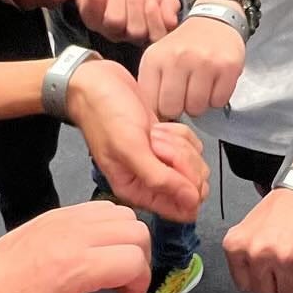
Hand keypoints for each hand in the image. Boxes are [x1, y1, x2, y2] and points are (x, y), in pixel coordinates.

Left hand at [0, 204, 154, 292]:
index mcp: (75, 267)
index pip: (134, 260)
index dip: (140, 284)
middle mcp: (75, 234)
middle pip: (137, 231)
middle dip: (140, 261)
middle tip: (121, 284)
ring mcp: (67, 217)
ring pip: (124, 215)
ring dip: (128, 241)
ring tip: (111, 266)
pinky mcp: (60, 212)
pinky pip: (103, 208)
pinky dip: (111, 227)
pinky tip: (96, 251)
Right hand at [66, 58, 209, 221]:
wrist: (97, 84)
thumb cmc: (104, 115)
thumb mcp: (129, 148)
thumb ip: (159, 178)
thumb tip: (191, 203)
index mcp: (137, 191)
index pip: (181, 208)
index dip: (185, 186)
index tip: (170, 163)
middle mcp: (150, 181)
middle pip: (193, 184)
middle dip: (180, 159)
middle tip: (155, 142)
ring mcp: (160, 162)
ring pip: (195, 164)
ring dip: (178, 143)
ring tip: (152, 132)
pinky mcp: (168, 144)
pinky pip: (192, 145)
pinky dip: (180, 132)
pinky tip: (158, 126)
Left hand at [76, 0, 180, 43]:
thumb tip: (172, 21)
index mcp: (148, 24)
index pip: (156, 37)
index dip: (155, 17)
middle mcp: (128, 31)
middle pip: (136, 32)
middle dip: (136, 2)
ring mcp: (106, 26)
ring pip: (115, 20)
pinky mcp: (88, 15)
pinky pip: (96, 3)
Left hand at [137, 12, 245, 119]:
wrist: (214, 20)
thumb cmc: (183, 46)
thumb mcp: (157, 58)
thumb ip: (149, 87)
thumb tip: (153, 123)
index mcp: (154, 58)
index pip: (150, 104)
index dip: (158, 110)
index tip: (165, 105)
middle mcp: (177, 58)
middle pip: (173, 109)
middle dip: (179, 108)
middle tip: (183, 96)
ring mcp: (204, 62)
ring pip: (196, 108)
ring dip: (198, 105)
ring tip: (198, 88)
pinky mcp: (227, 66)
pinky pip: (218, 101)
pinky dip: (216, 98)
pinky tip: (213, 84)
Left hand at [225, 186, 292, 292]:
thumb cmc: (279, 209)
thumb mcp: (248, 230)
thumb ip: (244, 256)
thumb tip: (249, 285)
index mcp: (236, 245)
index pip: (244, 286)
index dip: (259, 278)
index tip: (267, 267)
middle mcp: (256, 251)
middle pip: (265, 292)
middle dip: (276, 280)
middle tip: (284, 260)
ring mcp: (283, 255)